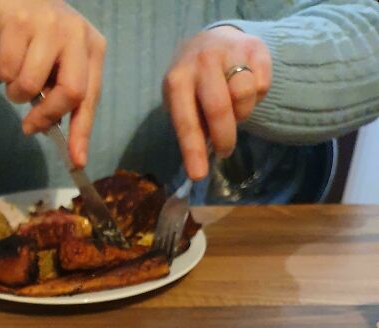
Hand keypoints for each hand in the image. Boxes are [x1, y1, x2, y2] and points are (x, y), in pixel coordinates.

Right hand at [0, 0, 105, 166]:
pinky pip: (7, 70)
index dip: (81, 133)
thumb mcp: (59, 67)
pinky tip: (6, 58)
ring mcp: (48, 23)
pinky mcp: (19, 21)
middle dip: (46, 116)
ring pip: (30, 84)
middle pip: (69, 92)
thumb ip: (61, 97)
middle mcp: (76, 33)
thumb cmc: (40, 42)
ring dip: (16, 93)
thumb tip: (56, 134)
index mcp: (92, 48)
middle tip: (29, 125)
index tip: (76, 161)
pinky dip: (2, 74)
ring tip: (15, 79)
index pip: (89, 98)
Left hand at [162, 25, 271, 179]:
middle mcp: (202, 62)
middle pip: (220, 109)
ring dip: (242, 113)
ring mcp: (230, 51)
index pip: (186, 122)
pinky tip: (246, 88)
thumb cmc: (194, 83)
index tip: (199, 175)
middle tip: (224, 150)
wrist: (212, 40)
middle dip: (224, 137)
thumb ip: (192, 126)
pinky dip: (257, 95)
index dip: (193, 151)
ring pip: (245, 96)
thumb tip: (202, 161)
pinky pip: (263, 85)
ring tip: (234, 109)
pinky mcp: (256, 48)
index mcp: (177, 80)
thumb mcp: (182, 102)